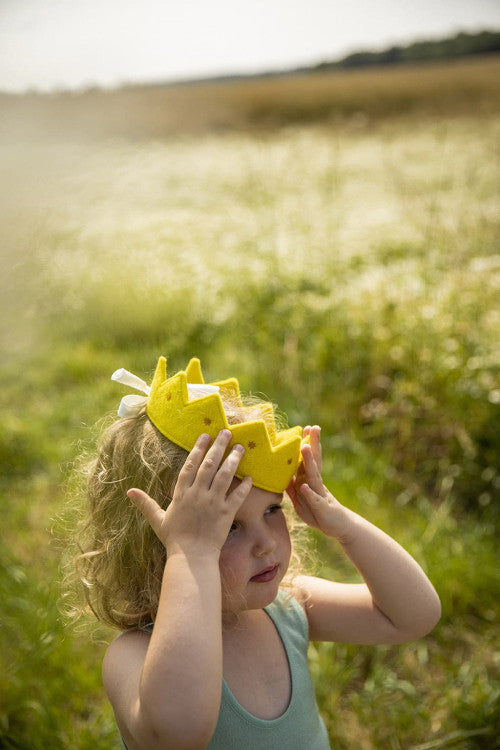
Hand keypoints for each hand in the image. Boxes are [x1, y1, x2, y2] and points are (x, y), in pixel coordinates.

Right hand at [127, 430, 252, 556]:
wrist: (191, 559)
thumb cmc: (174, 540)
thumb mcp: (157, 519)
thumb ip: (145, 503)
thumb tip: (129, 492)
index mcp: (182, 494)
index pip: (190, 465)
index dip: (198, 449)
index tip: (205, 435)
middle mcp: (198, 494)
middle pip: (209, 465)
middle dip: (219, 446)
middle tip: (227, 432)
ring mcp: (213, 503)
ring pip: (225, 476)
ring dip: (233, 460)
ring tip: (241, 448)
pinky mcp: (226, 514)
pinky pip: (238, 497)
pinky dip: (245, 487)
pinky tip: (251, 477)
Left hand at [287, 426, 351, 540]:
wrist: (337, 527)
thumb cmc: (317, 511)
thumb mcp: (300, 498)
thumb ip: (291, 486)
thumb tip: (281, 473)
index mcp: (310, 480)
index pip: (307, 459)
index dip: (306, 444)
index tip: (305, 428)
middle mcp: (316, 483)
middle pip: (314, 461)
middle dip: (313, 444)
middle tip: (312, 427)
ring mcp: (319, 494)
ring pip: (314, 476)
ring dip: (309, 462)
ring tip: (305, 448)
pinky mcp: (321, 508)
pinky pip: (314, 500)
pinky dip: (310, 493)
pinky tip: (305, 487)